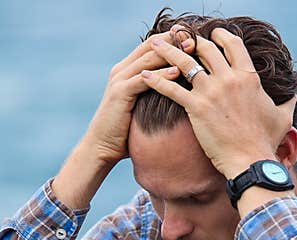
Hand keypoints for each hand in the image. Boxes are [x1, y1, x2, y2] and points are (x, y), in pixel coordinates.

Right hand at [83, 32, 194, 164]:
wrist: (101, 147)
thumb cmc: (125, 131)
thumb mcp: (142, 107)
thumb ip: (154, 94)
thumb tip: (179, 92)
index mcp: (127, 70)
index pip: (152, 45)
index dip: (172, 38)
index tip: (193, 36)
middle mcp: (122, 70)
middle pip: (151, 45)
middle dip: (173, 40)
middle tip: (195, 36)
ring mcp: (119, 80)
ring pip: (148, 59)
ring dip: (171, 53)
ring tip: (191, 50)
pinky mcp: (120, 93)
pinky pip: (144, 80)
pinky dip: (161, 74)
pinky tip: (178, 72)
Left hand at [141, 28, 296, 177]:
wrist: (250, 161)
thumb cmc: (266, 142)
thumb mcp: (282, 117)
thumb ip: (288, 101)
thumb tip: (295, 92)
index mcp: (249, 77)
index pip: (232, 45)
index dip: (219, 36)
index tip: (210, 34)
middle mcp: (229, 79)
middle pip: (205, 49)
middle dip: (190, 40)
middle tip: (178, 37)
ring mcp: (212, 92)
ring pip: (184, 62)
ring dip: (167, 51)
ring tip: (154, 45)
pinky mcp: (196, 107)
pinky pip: (171, 89)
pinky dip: (155, 81)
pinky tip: (143, 76)